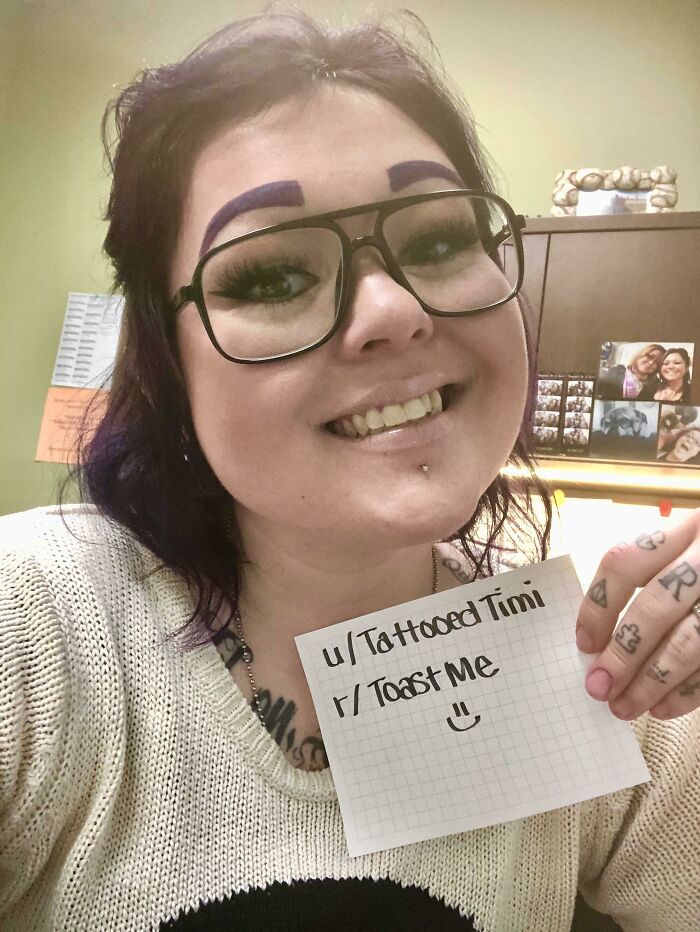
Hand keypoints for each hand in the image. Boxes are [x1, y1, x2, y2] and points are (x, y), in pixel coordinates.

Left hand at [575, 509, 699, 720]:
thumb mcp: (684, 550)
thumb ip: (648, 581)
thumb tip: (597, 644)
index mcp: (686, 528)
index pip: (625, 562)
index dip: (598, 606)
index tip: (584, 644)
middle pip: (656, 606)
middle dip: (622, 654)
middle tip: (599, 688)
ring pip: (689, 642)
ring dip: (652, 682)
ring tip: (626, 706)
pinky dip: (688, 692)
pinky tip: (663, 708)